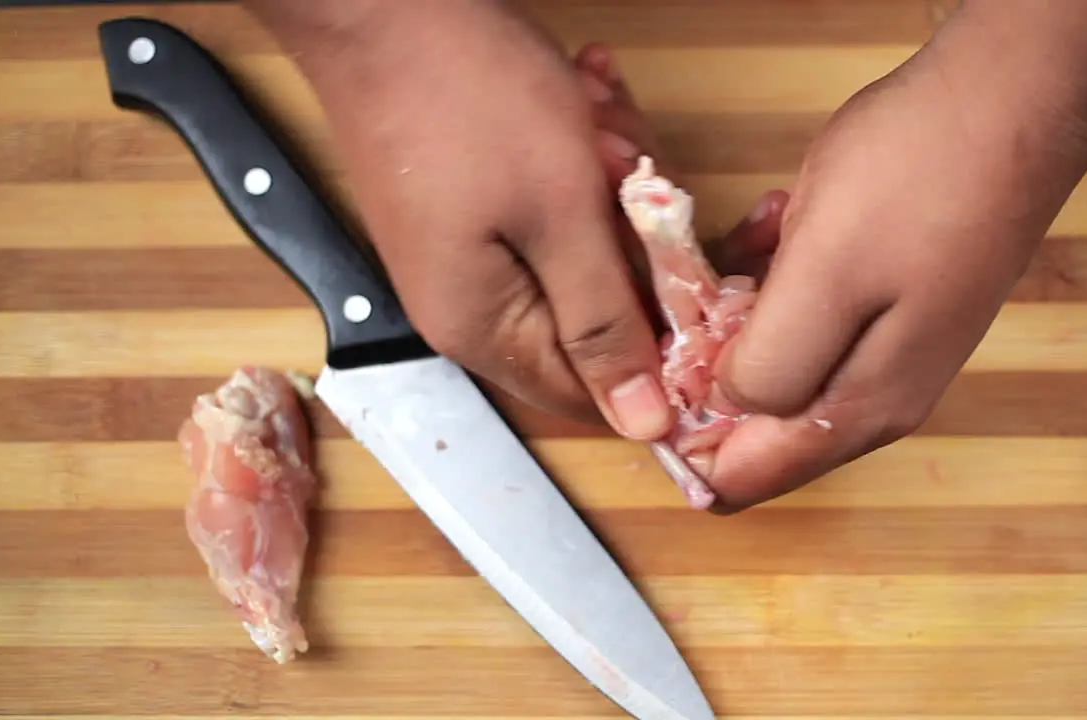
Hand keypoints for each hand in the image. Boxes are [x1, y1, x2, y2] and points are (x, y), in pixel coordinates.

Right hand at [243, 0, 673, 440]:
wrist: (380, 5)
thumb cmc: (467, 97)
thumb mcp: (559, 215)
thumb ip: (605, 324)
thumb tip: (642, 422)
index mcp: (486, 330)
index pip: (596, 398)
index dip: (664, 357)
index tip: (706, 293)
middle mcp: (472, 309)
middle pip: (598, 318)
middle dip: (634, 243)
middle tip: (627, 166)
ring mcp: (472, 257)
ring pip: (588, 255)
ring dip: (612, 189)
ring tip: (595, 120)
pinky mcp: (477, 211)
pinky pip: (559, 213)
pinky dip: (584, 164)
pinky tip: (583, 105)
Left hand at [708, 34, 1086, 509]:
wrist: (1014, 99)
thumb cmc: (916, 183)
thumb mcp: (824, 278)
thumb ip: (771, 365)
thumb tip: (728, 405)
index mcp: (857, 411)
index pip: (740, 479)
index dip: (680, 436)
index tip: (659, 361)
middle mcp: (873, 399)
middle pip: (753, 420)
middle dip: (709, 358)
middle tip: (710, 282)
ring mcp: (884, 350)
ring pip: (772, 358)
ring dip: (743, 306)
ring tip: (762, 236)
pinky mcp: (885, 302)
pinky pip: (802, 314)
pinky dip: (778, 276)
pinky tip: (785, 220)